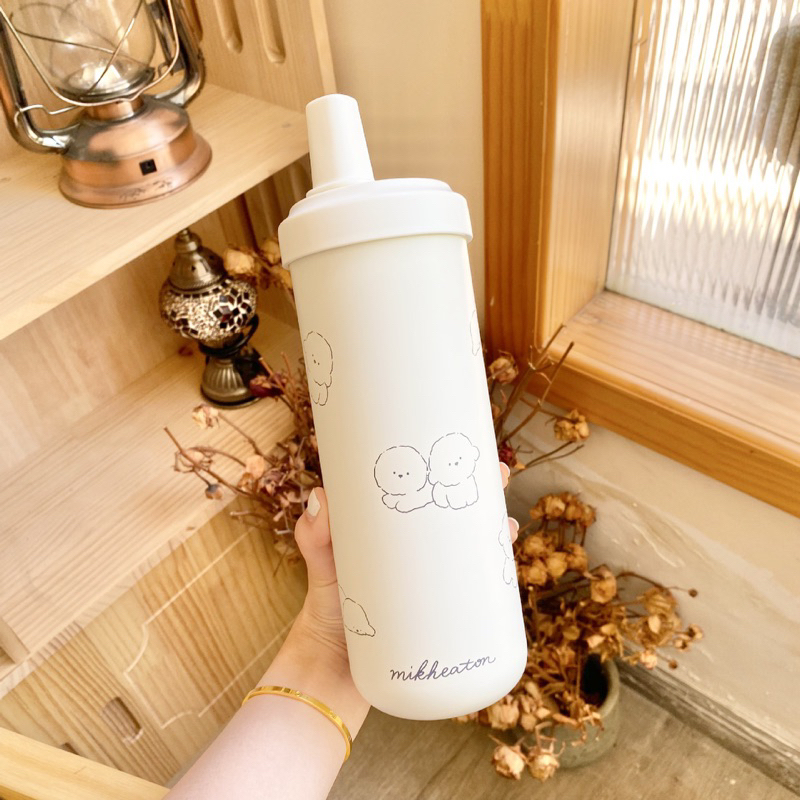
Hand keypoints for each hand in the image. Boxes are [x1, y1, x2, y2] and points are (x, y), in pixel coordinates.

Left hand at [292, 461, 517, 656]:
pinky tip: (508, 574)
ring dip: (495, 535)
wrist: (333, 673)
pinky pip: (477, 595)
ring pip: (474, 552)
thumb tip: (320, 496)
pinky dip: (496, 582)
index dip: (449, 470)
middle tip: (498, 477)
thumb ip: (315, 537)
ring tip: (506, 526)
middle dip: (483, 494)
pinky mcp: (445, 618)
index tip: (465, 449)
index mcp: (395, 536)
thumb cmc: (327, 610)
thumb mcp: (324, 567)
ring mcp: (435, 587)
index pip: (427, 493)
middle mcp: (420, 557)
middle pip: (459, 518)